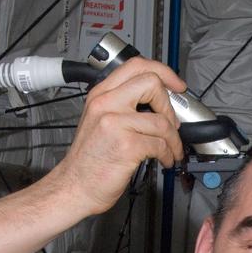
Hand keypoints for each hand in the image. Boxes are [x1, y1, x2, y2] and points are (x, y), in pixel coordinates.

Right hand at [52, 56, 185, 215]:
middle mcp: (106, 104)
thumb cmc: (90, 159)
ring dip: (174, 139)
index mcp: (101, 95)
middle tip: (172, 123)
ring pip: (162, 120)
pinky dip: (168, 154)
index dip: (163, 72)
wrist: (75, 186)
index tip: (176, 85)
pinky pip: (160, 144)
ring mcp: (115, 123)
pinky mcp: (126, 145)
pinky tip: (164, 159)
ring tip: (171, 149)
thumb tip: (158, 103)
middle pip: (152, 83)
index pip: (136, 66)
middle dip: (170, 105)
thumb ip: (123, 105)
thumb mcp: (99, 121)